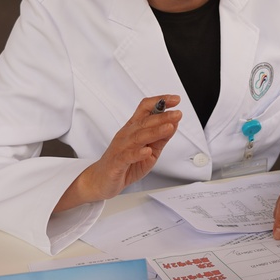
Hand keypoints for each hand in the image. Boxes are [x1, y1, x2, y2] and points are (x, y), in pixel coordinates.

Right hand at [55, 95, 181, 210]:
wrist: (102, 180)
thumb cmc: (125, 164)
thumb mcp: (149, 150)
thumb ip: (160, 138)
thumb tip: (174, 124)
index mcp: (134, 128)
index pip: (146, 109)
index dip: (160, 102)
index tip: (175, 99)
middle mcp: (127, 134)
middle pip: (145, 121)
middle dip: (163, 116)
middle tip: (177, 114)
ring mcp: (121, 147)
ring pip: (138, 136)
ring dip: (155, 131)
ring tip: (169, 127)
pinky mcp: (117, 162)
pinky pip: (128, 156)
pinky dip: (138, 153)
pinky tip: (147, 151)